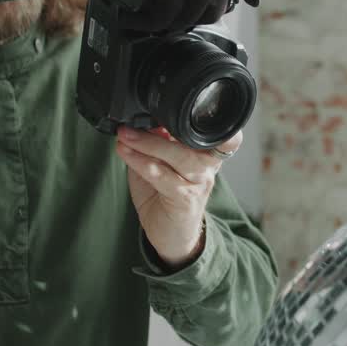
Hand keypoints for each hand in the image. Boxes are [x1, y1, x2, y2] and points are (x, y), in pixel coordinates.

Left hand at [115, 127, 241, 268]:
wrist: (171, 236)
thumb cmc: (165, 198)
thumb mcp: (160, 164)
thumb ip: (154, 143)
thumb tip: (141, 120)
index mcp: (206, 154)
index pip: (221, 135)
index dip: (209, 121)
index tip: (182, 108)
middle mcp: (208, 167)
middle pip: (192, 142)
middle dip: (158, 132)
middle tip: (129, 126)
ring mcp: (199, 184)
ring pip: (180, 157)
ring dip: (148, 145)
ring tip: (125, 137)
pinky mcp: (185, 199)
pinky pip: (164, 177)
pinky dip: (142, 163)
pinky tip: (126, 154)